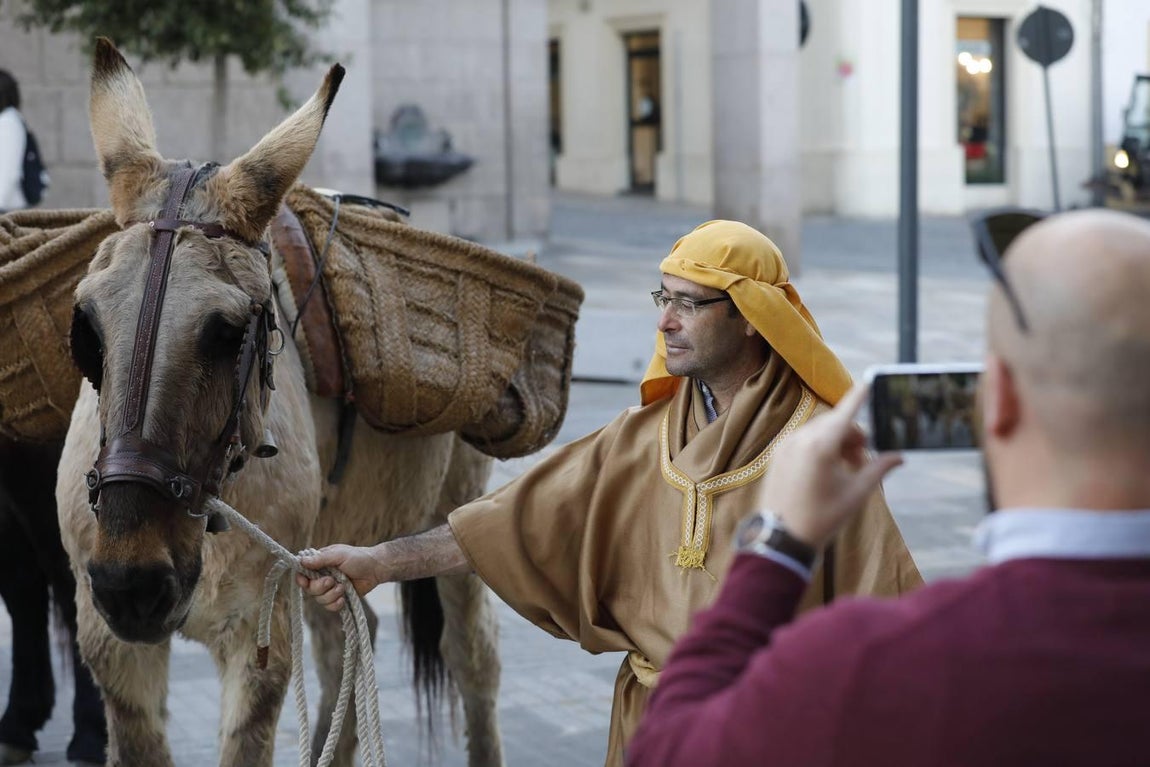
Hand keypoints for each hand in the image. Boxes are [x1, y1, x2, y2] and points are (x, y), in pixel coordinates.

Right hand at [295, 544, 383, 611]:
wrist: (376, 569)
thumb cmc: (358, 557)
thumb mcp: (338, 555)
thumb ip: (320, 559)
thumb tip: (301, 561)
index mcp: (319, 564)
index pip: (302, 574)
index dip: (301, 580)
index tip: (305, 582)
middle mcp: (322, 577)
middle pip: (309, 590)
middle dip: (319, 587)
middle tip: (331, 581)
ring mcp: (330, 589)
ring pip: (319, 600)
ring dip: (330, 595)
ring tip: (343, 587)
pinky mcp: (338, 598)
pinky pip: (329, 607)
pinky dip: (335, 604)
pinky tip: (343, 598)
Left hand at [757, 383, 902, 549]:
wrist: (781, 537)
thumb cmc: (822, 518)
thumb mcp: (856, 494)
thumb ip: (878, 469)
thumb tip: (899, 457)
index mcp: (820, 446)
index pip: (845, 412)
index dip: (859, 397)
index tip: (869, 383)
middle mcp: (800, 439)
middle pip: (834, 422)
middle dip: (852, 434)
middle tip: (862, 459)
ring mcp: (785, 446)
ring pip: (818, 430)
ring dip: (836, 440)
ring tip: (845, 468)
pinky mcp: (777, 455)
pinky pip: (803, 439)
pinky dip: (819, 446)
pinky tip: (827, 470)